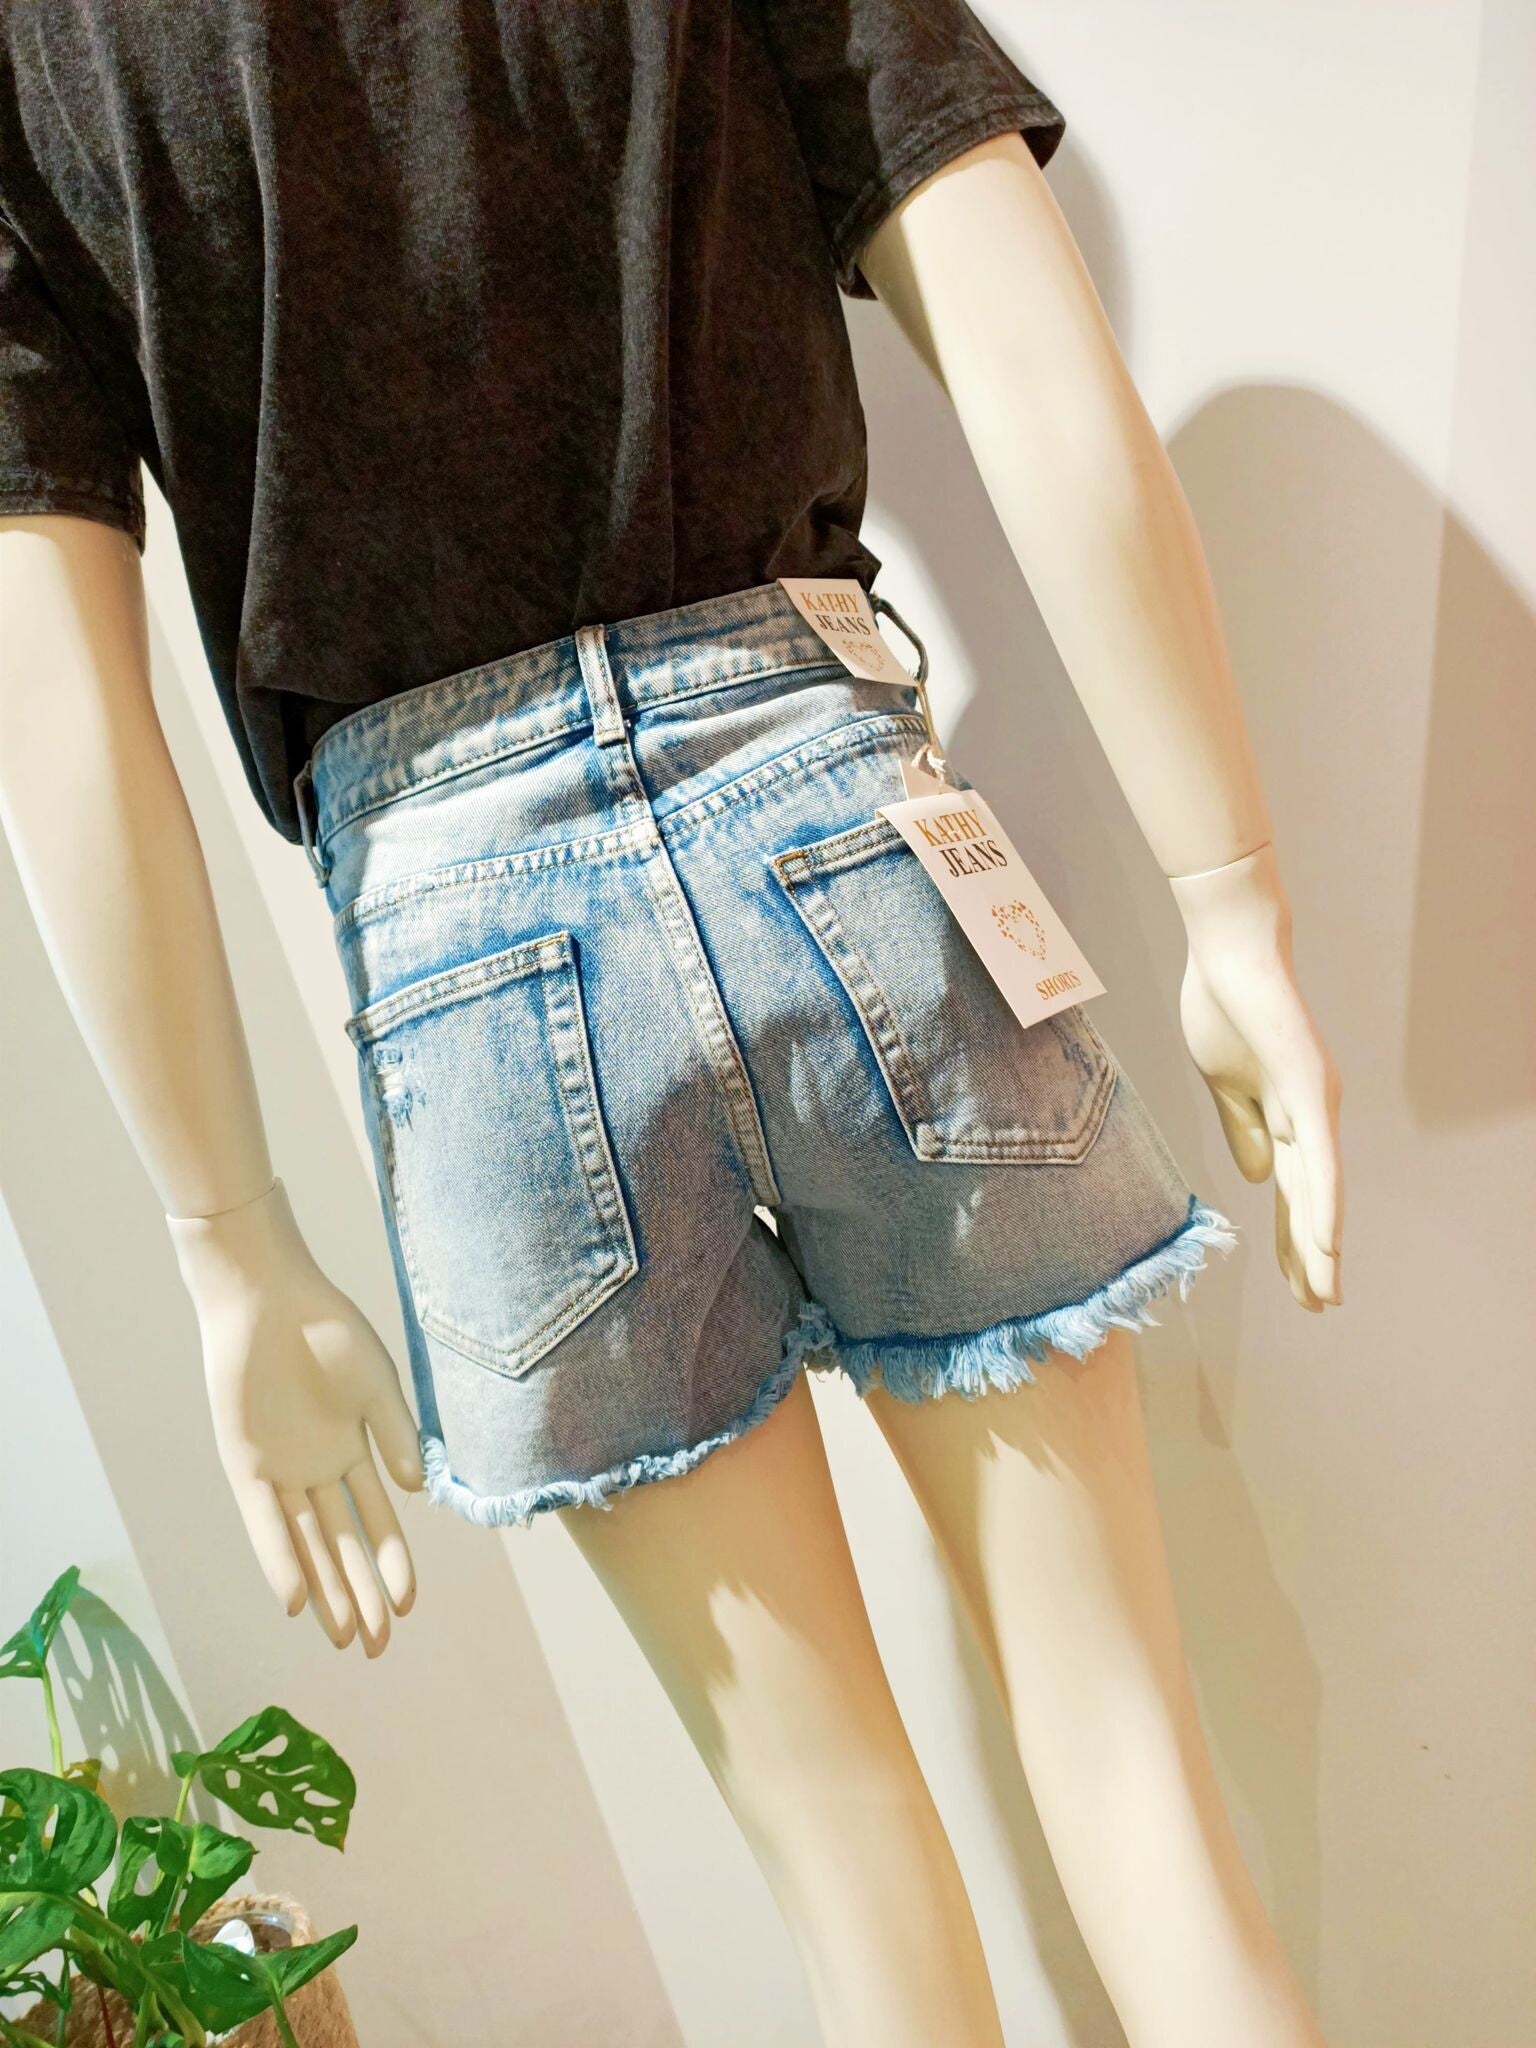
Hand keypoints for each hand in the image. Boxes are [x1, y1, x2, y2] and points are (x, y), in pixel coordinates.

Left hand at [166, 1178, 425, 1653]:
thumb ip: (395, 1435)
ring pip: (308, 1543)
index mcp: (355, 1448)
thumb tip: (414, 1491)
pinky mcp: (245, 1465)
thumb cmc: (328, 1331)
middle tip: (378, 1648)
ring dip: (326, 1590)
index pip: (378, 1521)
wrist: (268, 1298)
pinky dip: (281, 1559)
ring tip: (344, 1637)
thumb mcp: (375, 1384)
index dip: (394, 1564)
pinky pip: (264, 1523)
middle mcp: (318, 1468)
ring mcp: (281, 1470)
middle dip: (362, 1595)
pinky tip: (298, 1598)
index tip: (410, 1604)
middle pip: (343, 1545)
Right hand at [1169, 845, 1342, 1310]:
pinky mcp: (1307, 1089)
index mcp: (1284, 1115)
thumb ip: (1243, 1130)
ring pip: (1320, 1190)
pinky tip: (1327, 1242)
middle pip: (1311, 1200)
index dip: (1292, 1239)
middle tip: (1316, 1306)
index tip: (1295, 1284)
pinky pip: (1317, 1157)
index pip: (1291, 1191)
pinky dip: (1322, 1203)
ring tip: (1324, 1293)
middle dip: (1310, 1256)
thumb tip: (1259, 1182)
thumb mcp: (1224, 1084)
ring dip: (1321, 1245)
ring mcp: (1312, 1103)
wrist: (1226, 950)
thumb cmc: (1222, 1005)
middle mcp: (1308, 1115)